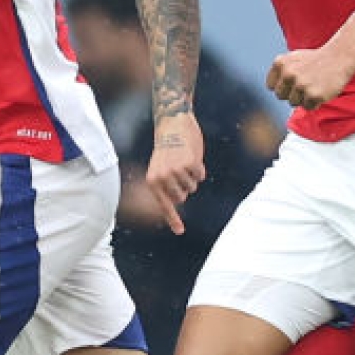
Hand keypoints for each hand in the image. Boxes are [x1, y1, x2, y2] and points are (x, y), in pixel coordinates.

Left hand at [144, 113, 205, 234]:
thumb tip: (176, 202)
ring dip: (191, 176)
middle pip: (182, 197)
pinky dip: (199, 168)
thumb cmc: (167, 147)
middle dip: (184, 187)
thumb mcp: (161, 168)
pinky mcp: (190, 163)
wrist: (172, 122)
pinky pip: (200, 175)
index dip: (173, 219)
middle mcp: (163, 178)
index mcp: (153, 180)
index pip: (165, 205)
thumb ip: (166, 186)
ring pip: (192, 187)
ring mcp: (176, 171)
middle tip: (178, 170)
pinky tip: (190, 156)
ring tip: (183, 160)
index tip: (180, 232)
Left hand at [267, 45, 354, 109]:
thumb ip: (280, 72)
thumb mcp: (293, 58)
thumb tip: (272, 89)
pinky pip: (308, 107)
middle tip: (304, 84)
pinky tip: (321, 90)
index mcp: (280, 63)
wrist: (339, 56)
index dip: (282, 86)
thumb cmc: (315, 59)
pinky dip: (314, 102)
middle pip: (281, 96)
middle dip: (291, 93)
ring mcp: (301, 85)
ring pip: (294, 103)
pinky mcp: (314, 95)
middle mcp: (288, 74)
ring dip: (303, 98)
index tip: (292, 82)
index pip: (271, 86)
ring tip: (314, 85)